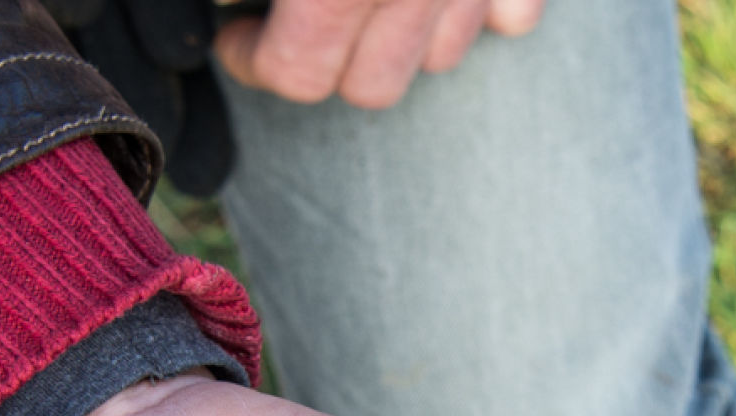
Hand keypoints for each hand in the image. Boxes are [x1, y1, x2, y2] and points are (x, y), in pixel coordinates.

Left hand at [214, 0, 547, 108]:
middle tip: (287, 27)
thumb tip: (224, 9)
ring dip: (397, 39)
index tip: (235, 38)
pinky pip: (511, 18)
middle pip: (369, 87)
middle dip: (320, 63)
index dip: (251, 60)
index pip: (296, 71)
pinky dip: (481, 9)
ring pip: (439, 58)